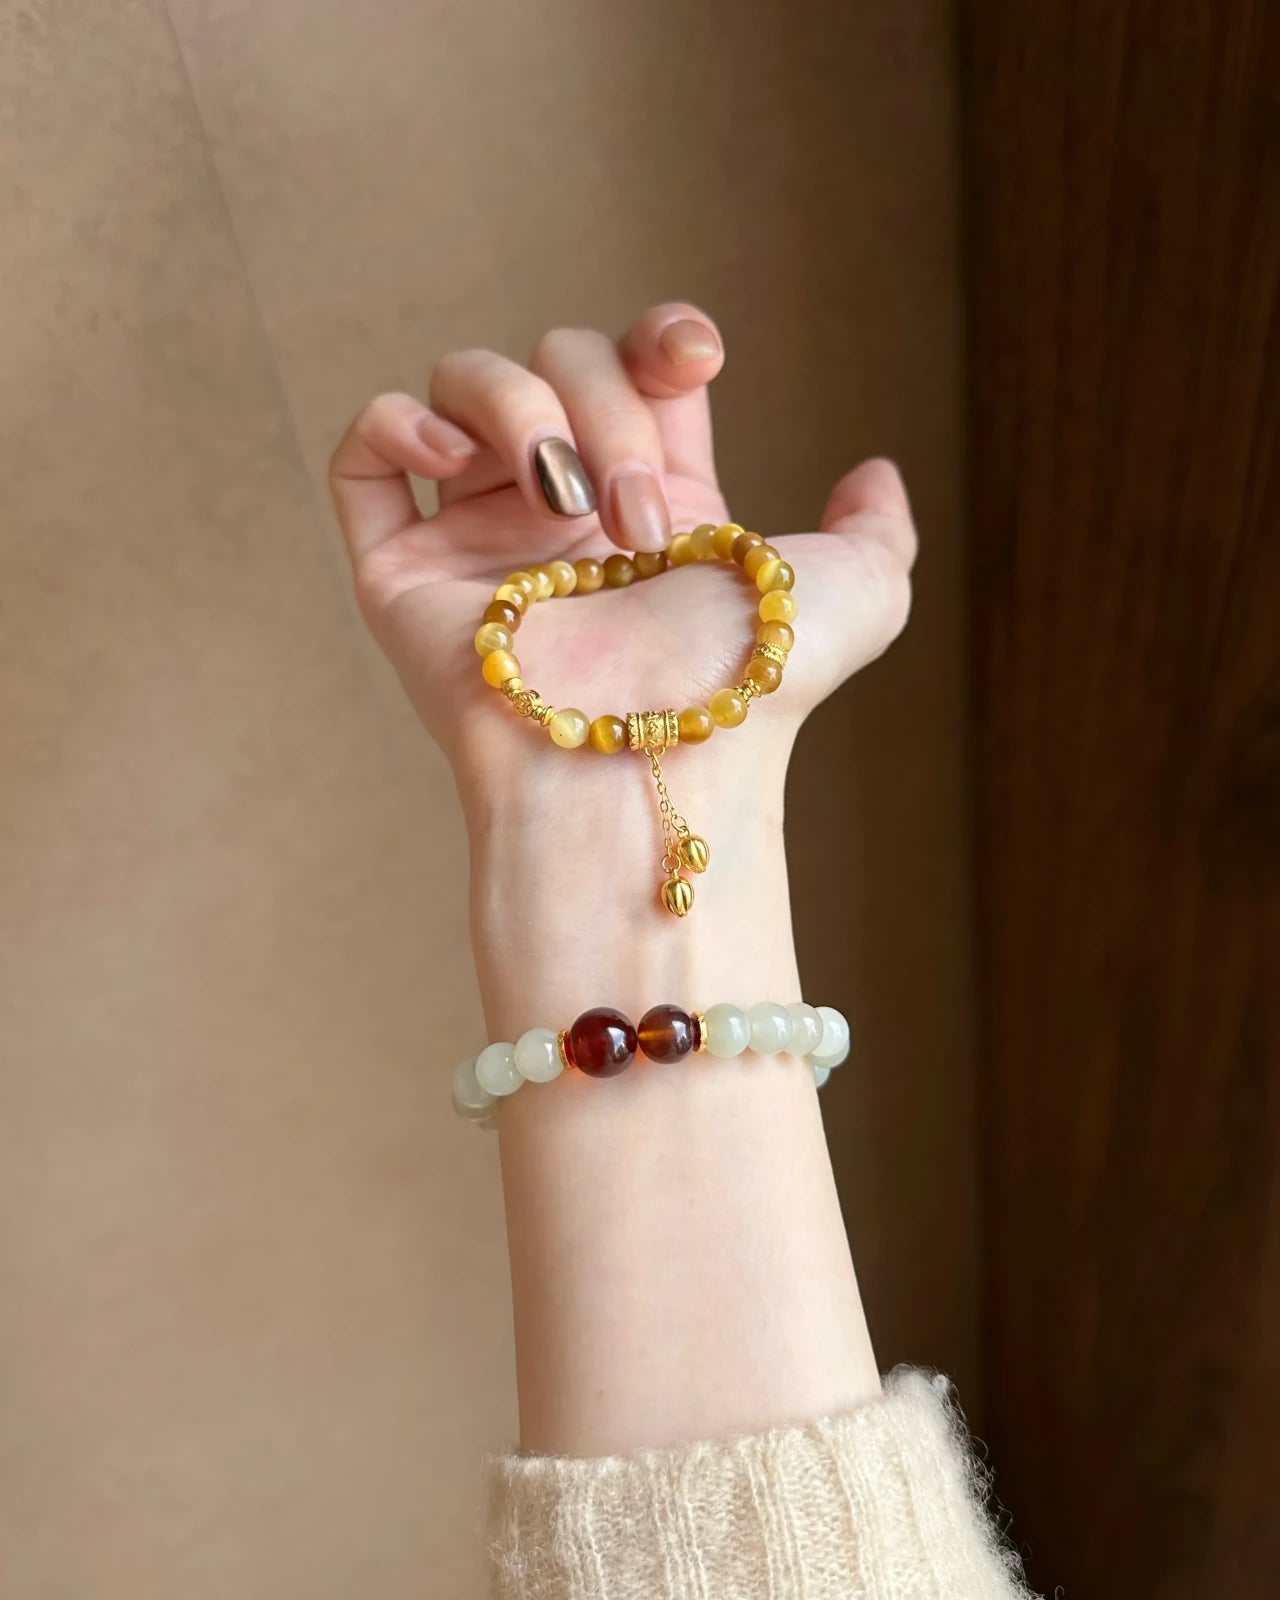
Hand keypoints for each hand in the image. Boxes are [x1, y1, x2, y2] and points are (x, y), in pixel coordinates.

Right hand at [328, 302, 916, 797]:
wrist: (656, 749)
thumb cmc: (753, 685)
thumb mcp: (858, 594)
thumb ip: (878, 530)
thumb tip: (873, 471)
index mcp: (652, 500)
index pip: (635, 365)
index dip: (657, 336)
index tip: (695, 360)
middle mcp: (561, 508)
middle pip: (558, 358)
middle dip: (608, 413)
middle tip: (640, 521)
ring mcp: (477, 536)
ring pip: (464, 381)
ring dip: (520, 411)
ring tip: (560, 505)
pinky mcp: (401, 570)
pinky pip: (365, 452)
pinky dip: (400, 423)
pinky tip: (457, 458)